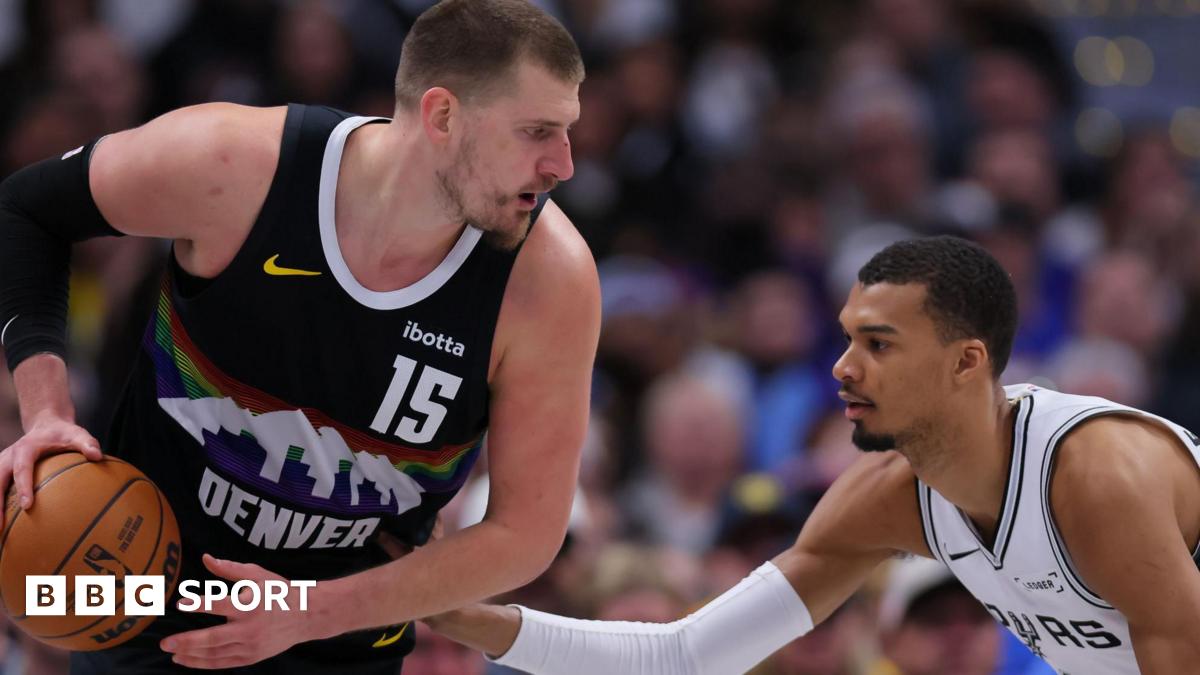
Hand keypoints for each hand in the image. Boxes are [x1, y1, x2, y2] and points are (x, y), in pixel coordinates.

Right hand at [0, 416, 101, 523]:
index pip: (22, 469)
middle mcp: (10, 455)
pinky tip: (1, 520)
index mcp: (26, 448)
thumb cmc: (64, 433)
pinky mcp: (2, 469)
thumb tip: (98, 456)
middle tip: (0, 524)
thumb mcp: (78, 434)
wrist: (47, 424)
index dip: (23, 486)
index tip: (26, 505)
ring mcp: (3, 462)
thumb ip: (88, 444)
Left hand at [161, 554, 323, 668]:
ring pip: (215, 654)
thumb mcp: (258, 575)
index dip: (200, 604)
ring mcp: (251, 645)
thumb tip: (205, 558)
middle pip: (213, 638)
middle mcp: (250, 628)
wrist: (306, 615)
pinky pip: (223, 663)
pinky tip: (187, 660)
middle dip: (187, 641)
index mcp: (251, 605)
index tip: (181, 603)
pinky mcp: (252, 657)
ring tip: (171, 652)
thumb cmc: (279, 591)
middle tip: (165, 642)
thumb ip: (230, 569)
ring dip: (191, 655)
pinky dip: (203, 663)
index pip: (221, 605)